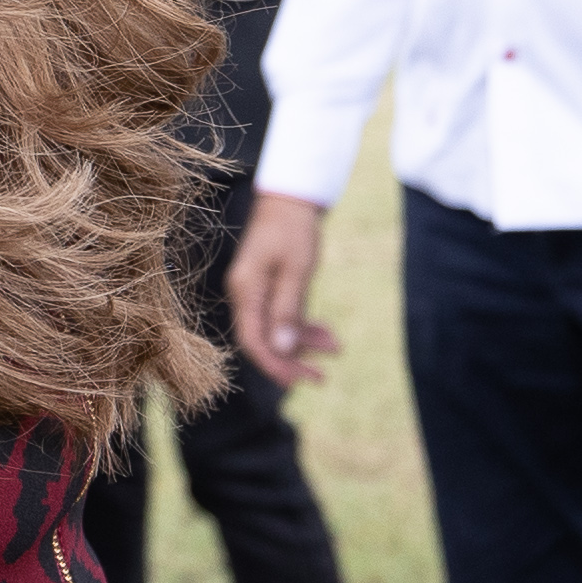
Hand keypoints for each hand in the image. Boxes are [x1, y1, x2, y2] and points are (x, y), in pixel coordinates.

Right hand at [226, 190, 339, 389]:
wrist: (289, 200)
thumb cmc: (292, 230)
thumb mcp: (295, 270)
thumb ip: (287, 310)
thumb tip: (281, 350)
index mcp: (246, 291)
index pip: (253, 340)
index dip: (274, 365)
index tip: (298, 381)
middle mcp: (246, 295)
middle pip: (263, 340)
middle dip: (290, 361)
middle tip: (320, 379)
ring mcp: (256, 292)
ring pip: (276, 330)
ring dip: (302, 343)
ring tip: (335, 350)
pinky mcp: (268, 288)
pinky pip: (282, 316)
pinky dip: (302, 326)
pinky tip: (326, 334)